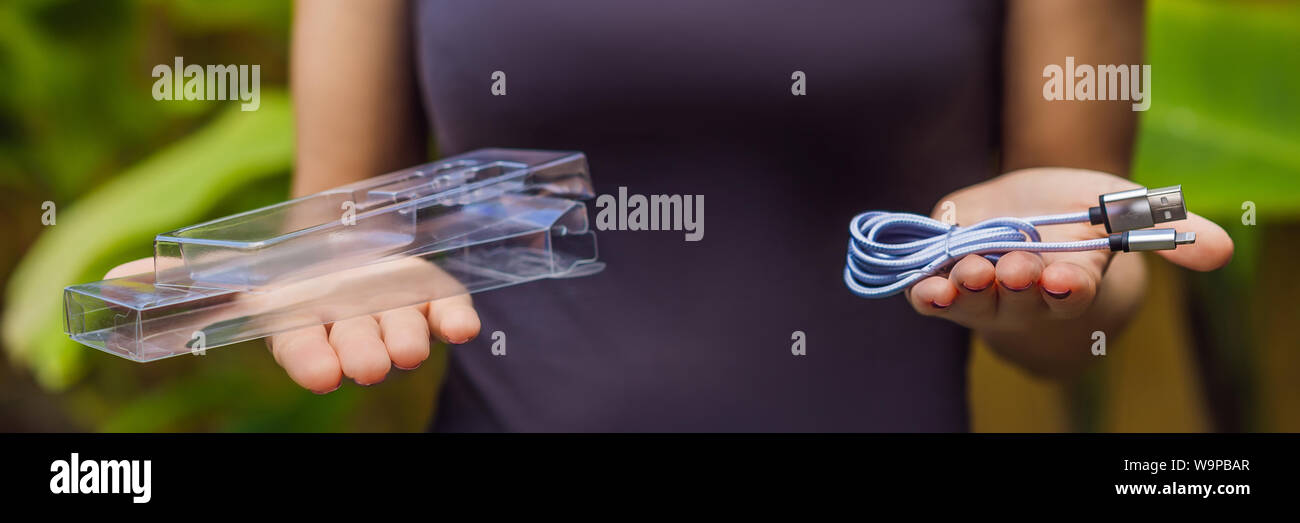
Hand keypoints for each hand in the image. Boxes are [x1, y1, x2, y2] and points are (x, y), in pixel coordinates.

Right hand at [104, 257, 480, 392]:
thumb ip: (183, 281)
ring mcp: (396, 315)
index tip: (321, 372)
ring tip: (412, 341)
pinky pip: (449, 312)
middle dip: (366, 353)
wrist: (350, 245)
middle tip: (372, 361)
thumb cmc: (291, 274)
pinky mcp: (434, 298)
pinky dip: (457, 318)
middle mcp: (353, 330)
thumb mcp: (238, 273)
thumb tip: (112, 280)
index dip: (313, 362)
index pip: (305, 352)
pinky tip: (465, 325)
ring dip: (411, 337)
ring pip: (407, 333)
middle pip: (360, 347)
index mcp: (306, 331)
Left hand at [904, 168, 1232, 368]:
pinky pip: (933, 297)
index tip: (1067, 277)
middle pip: (1022, 298)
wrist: (1029, 203)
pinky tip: (924, 289)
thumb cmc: (1085, 211)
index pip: (1074, 290)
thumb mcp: (1128, 209)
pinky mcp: (945, 278)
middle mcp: (1026, 295)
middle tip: (1016, 268)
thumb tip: (1223, 251)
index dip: (1068, 286)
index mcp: (1073, 280)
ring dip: (968, 291)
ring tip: (969, 274)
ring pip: (974, 301)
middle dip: (1018, 284)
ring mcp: (983, 291)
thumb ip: (1170, 230)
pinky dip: (927, 295)